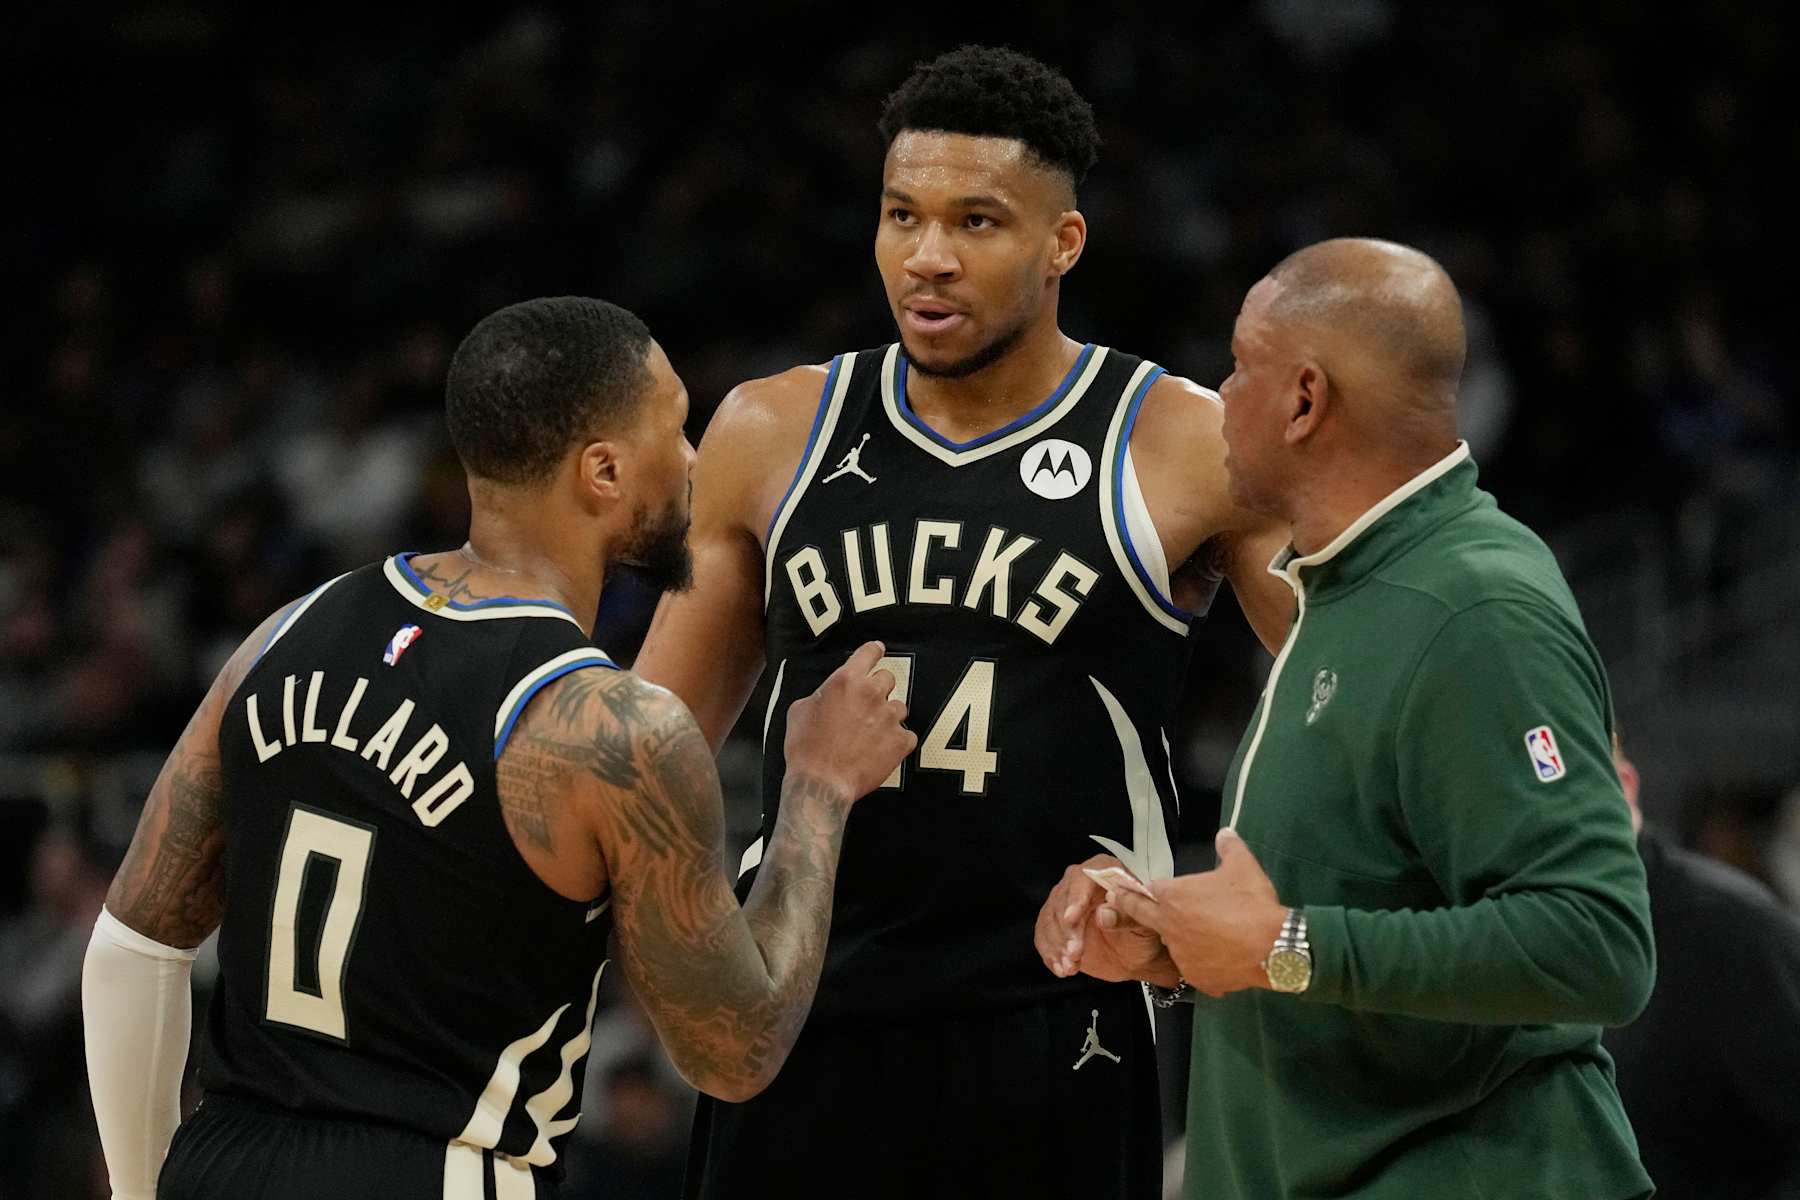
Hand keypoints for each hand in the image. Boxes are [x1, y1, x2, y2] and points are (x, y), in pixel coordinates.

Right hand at [783, 641, 915, 801]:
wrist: (821, 783)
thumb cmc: (805, 748)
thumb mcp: (799, 711)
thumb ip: (821, 694)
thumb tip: (827, 694)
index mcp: (846, 681)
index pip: (869, 653)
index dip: (873, 651)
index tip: (877, 651)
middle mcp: (871, 693)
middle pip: (888, 678)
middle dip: (878, 689)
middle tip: (866, 706)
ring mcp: (889, 717)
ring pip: (899, 706)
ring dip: (888, 716)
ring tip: (872, 733)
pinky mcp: (901, 741)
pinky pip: (907, 734)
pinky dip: (897, 741)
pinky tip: (882, 749)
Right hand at [1034, 856, 1176, 984]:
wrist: (1134, 955)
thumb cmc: (1142, 934)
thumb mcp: (1144, 926)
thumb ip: (1127, 917)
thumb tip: (1104, 913)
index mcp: (1105, 872)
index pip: (1083, 877)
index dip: (1076, 898)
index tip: (1071, 918)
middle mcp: (1080, 884)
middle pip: (1062, 900)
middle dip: (1066, 929)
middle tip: (1075, 951)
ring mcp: (1065, 904)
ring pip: (1050, 919)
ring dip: (1058, 945)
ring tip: (1072, 964)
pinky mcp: (1055, 925)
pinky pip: (1044, 936)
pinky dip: (1050, 953)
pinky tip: (1062, 967)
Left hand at [1100, 828, 1287, 997]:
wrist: (1273, 947)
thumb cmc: (1251, 902)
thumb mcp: (1242, 866)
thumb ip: (1229, 847)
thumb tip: (1225, 833)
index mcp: (1173, 897)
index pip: (1151, 888)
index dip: (1155, 887)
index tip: (1148, 888)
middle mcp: (1169, 926)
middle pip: (1142, 914)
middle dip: (1130, 905)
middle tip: (1118, 900)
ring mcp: (1181, 955)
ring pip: (1173, 943)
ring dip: (1180, 937)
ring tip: (1204, 934)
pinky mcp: (1196, 978)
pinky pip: (1194, 967)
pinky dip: (1203, 961)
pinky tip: (1220, 956)